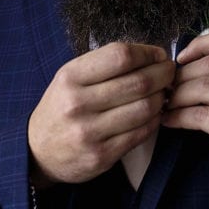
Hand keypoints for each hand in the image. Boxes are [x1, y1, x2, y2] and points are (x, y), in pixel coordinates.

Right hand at [28, 43, 174, 186]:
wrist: (38, 151)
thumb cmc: (61, 107)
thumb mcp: (70, 78)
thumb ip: (104, 65)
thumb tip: (151, 56)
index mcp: (70, 77)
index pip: (120, 56)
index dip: (148, 53)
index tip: (158, 55)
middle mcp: (78, 103)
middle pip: (138, 82)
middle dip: (163, 74)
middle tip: (170, 72)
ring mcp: (90, 132)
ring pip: (145, 108)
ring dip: (162, 98)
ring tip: (163, 93)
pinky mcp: (102, 156)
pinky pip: (141, 133)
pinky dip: (155, 120)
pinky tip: (154, 114)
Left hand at [162, 32, 208, 208]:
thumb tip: (196, 65)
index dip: (202, 44)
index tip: (183, 58)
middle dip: (183, 75)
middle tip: (168, 88)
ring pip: (203, 87)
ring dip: (177, 95)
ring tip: (166, 105)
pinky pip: (201, 115)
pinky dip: (179, 116)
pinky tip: (171, 121)